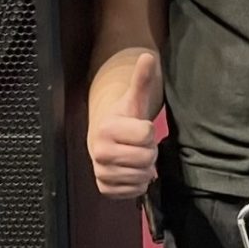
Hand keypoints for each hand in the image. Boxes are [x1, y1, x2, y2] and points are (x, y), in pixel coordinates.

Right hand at [87, 53, 159, 198]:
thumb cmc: (124, 118)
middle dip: (149, 151)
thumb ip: (142, 79)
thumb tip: (147, 55)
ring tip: (134, 156)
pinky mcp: (104, 189)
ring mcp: (101, 172)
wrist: (104, 138)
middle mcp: (99, 152)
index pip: (147, 134)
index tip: (138, 127)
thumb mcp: (134, 99)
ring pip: (143, 176)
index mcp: (107, 128)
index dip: (149, 131)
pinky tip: (131, 170)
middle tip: (138, 144)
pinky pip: (135, 191)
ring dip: (145, 168)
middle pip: (147, 157)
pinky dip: (138, 183)